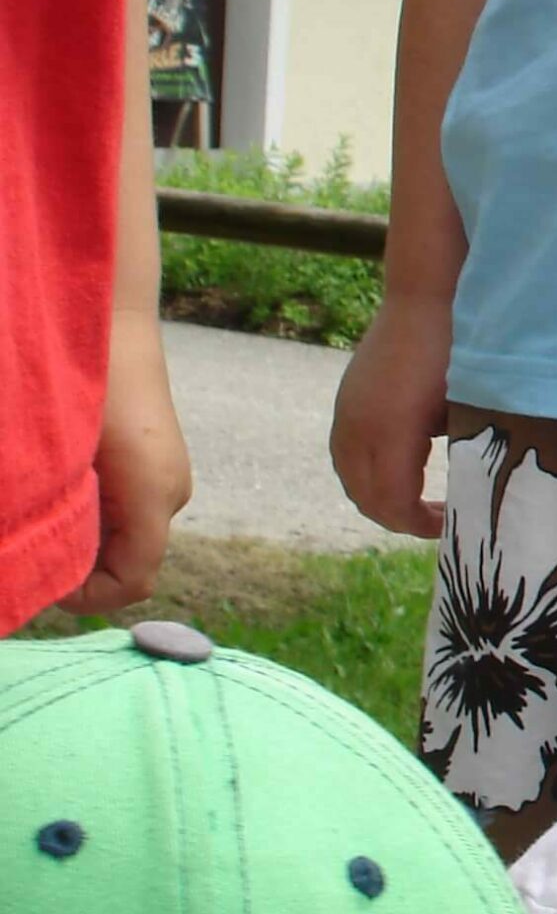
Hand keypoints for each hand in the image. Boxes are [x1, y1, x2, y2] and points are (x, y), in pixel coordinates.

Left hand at [59, 311, 191, 613]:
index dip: (80, 597)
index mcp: (153, 498)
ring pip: (125, 535)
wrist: (110, 317)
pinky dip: (93, 509)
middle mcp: (171, 492)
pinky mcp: (157, 459)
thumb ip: (56, 516)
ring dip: (83, 534)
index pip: (128, 585)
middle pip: (128, 562)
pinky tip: (64, 477)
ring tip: (42, 501)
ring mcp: (168, 474)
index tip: (36, 574)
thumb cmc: (81, 382)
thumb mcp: (60, 459)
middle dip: (78, 564)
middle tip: (28, 536)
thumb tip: (35, 559)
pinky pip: (128, 507)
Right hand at [330, 293, 452, 538]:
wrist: (425, 294)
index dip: (420, 525)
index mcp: (390, 432)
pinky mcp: (345, 401)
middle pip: (367, 498)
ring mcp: (345, 413)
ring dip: (381, 498)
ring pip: (351, 479)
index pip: (394, 503)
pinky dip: (369, 474)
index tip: (452, 525)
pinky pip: (346, 455)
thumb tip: (466, 494)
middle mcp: (357, 427)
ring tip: (422, 501)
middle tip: (440, 520)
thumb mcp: (466, 406)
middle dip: (401, 518)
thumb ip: (459, 454)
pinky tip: (404, 469)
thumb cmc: (458, 348)